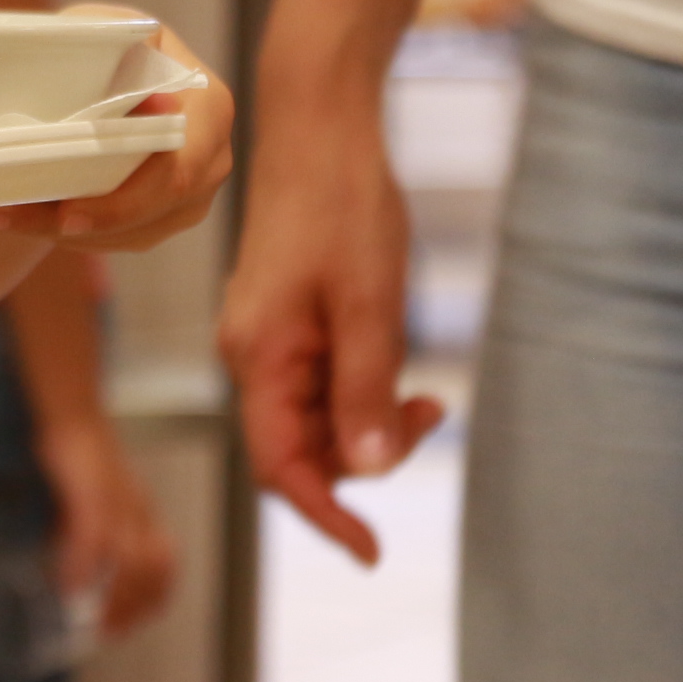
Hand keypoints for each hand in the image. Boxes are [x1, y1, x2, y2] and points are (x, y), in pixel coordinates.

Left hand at [0, 13, 235, 255]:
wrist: (104, 71)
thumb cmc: (104, 44)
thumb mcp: (103, 30)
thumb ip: (117, 51)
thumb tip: (153, 103)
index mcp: (209, 108)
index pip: (176, 173)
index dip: (123, 201)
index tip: (66, 215)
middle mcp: (210, 160)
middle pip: (144, 215)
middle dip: (65, 221)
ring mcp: (189, 198)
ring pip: (118, 234)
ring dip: (46, 228)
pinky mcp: (157, 219)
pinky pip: (106, 239)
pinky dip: (52, 230)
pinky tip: (1, 215)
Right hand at [37, 415, 176, 639]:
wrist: (73, 415)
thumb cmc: (81, 458)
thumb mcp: (90, 503)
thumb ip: (87, 536)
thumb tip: (74, 572)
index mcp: (142, 514)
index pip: (166, 564)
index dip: (154, 599)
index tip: (131, 623)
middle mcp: (137, 511)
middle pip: (154, 569)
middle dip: (135, 608)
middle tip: (110, 631)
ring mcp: (117, 502)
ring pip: (133, 559)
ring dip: (116, 596)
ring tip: (95, 619)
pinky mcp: (91, 492)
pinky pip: (93, 536)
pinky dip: (83, 567)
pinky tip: (68, 585)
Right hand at [215, 85, 445, 565]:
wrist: (320, 129)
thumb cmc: (342, 204)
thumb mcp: (369, 303)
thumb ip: (365, 390)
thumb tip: (366, 470)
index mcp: (258, 357)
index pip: (281, 467)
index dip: (325, 516)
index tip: (372, 552)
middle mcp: (250, 355)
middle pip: (303, 446)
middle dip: (368, 452)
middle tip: (431, 411)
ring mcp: (264, 338)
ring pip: (316, 415)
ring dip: (371, 418)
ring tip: (425, 387)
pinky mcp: (283, 321)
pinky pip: (320, 381)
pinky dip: (362, 387)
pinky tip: (395, 358)